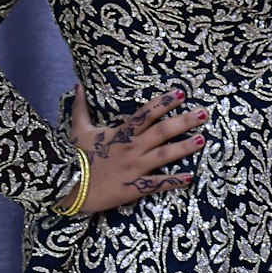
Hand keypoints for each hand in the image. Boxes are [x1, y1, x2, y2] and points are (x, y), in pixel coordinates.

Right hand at [58, 85, 207, 213]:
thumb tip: (78, 84)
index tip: (181, 93)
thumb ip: (80, 107)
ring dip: (184, 148)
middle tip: (203, 113)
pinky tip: (190, 177)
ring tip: (202, 139)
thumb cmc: (75, 157)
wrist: (68, 188)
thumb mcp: (78, 129)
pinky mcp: (135, 187)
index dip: (164, 102)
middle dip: (183, 121)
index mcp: (121, 133)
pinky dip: (174, 181)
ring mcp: (135, 168)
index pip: (146, 113)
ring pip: (164, 156)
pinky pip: (157, 184)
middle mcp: (132, 148)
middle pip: (162, 132)